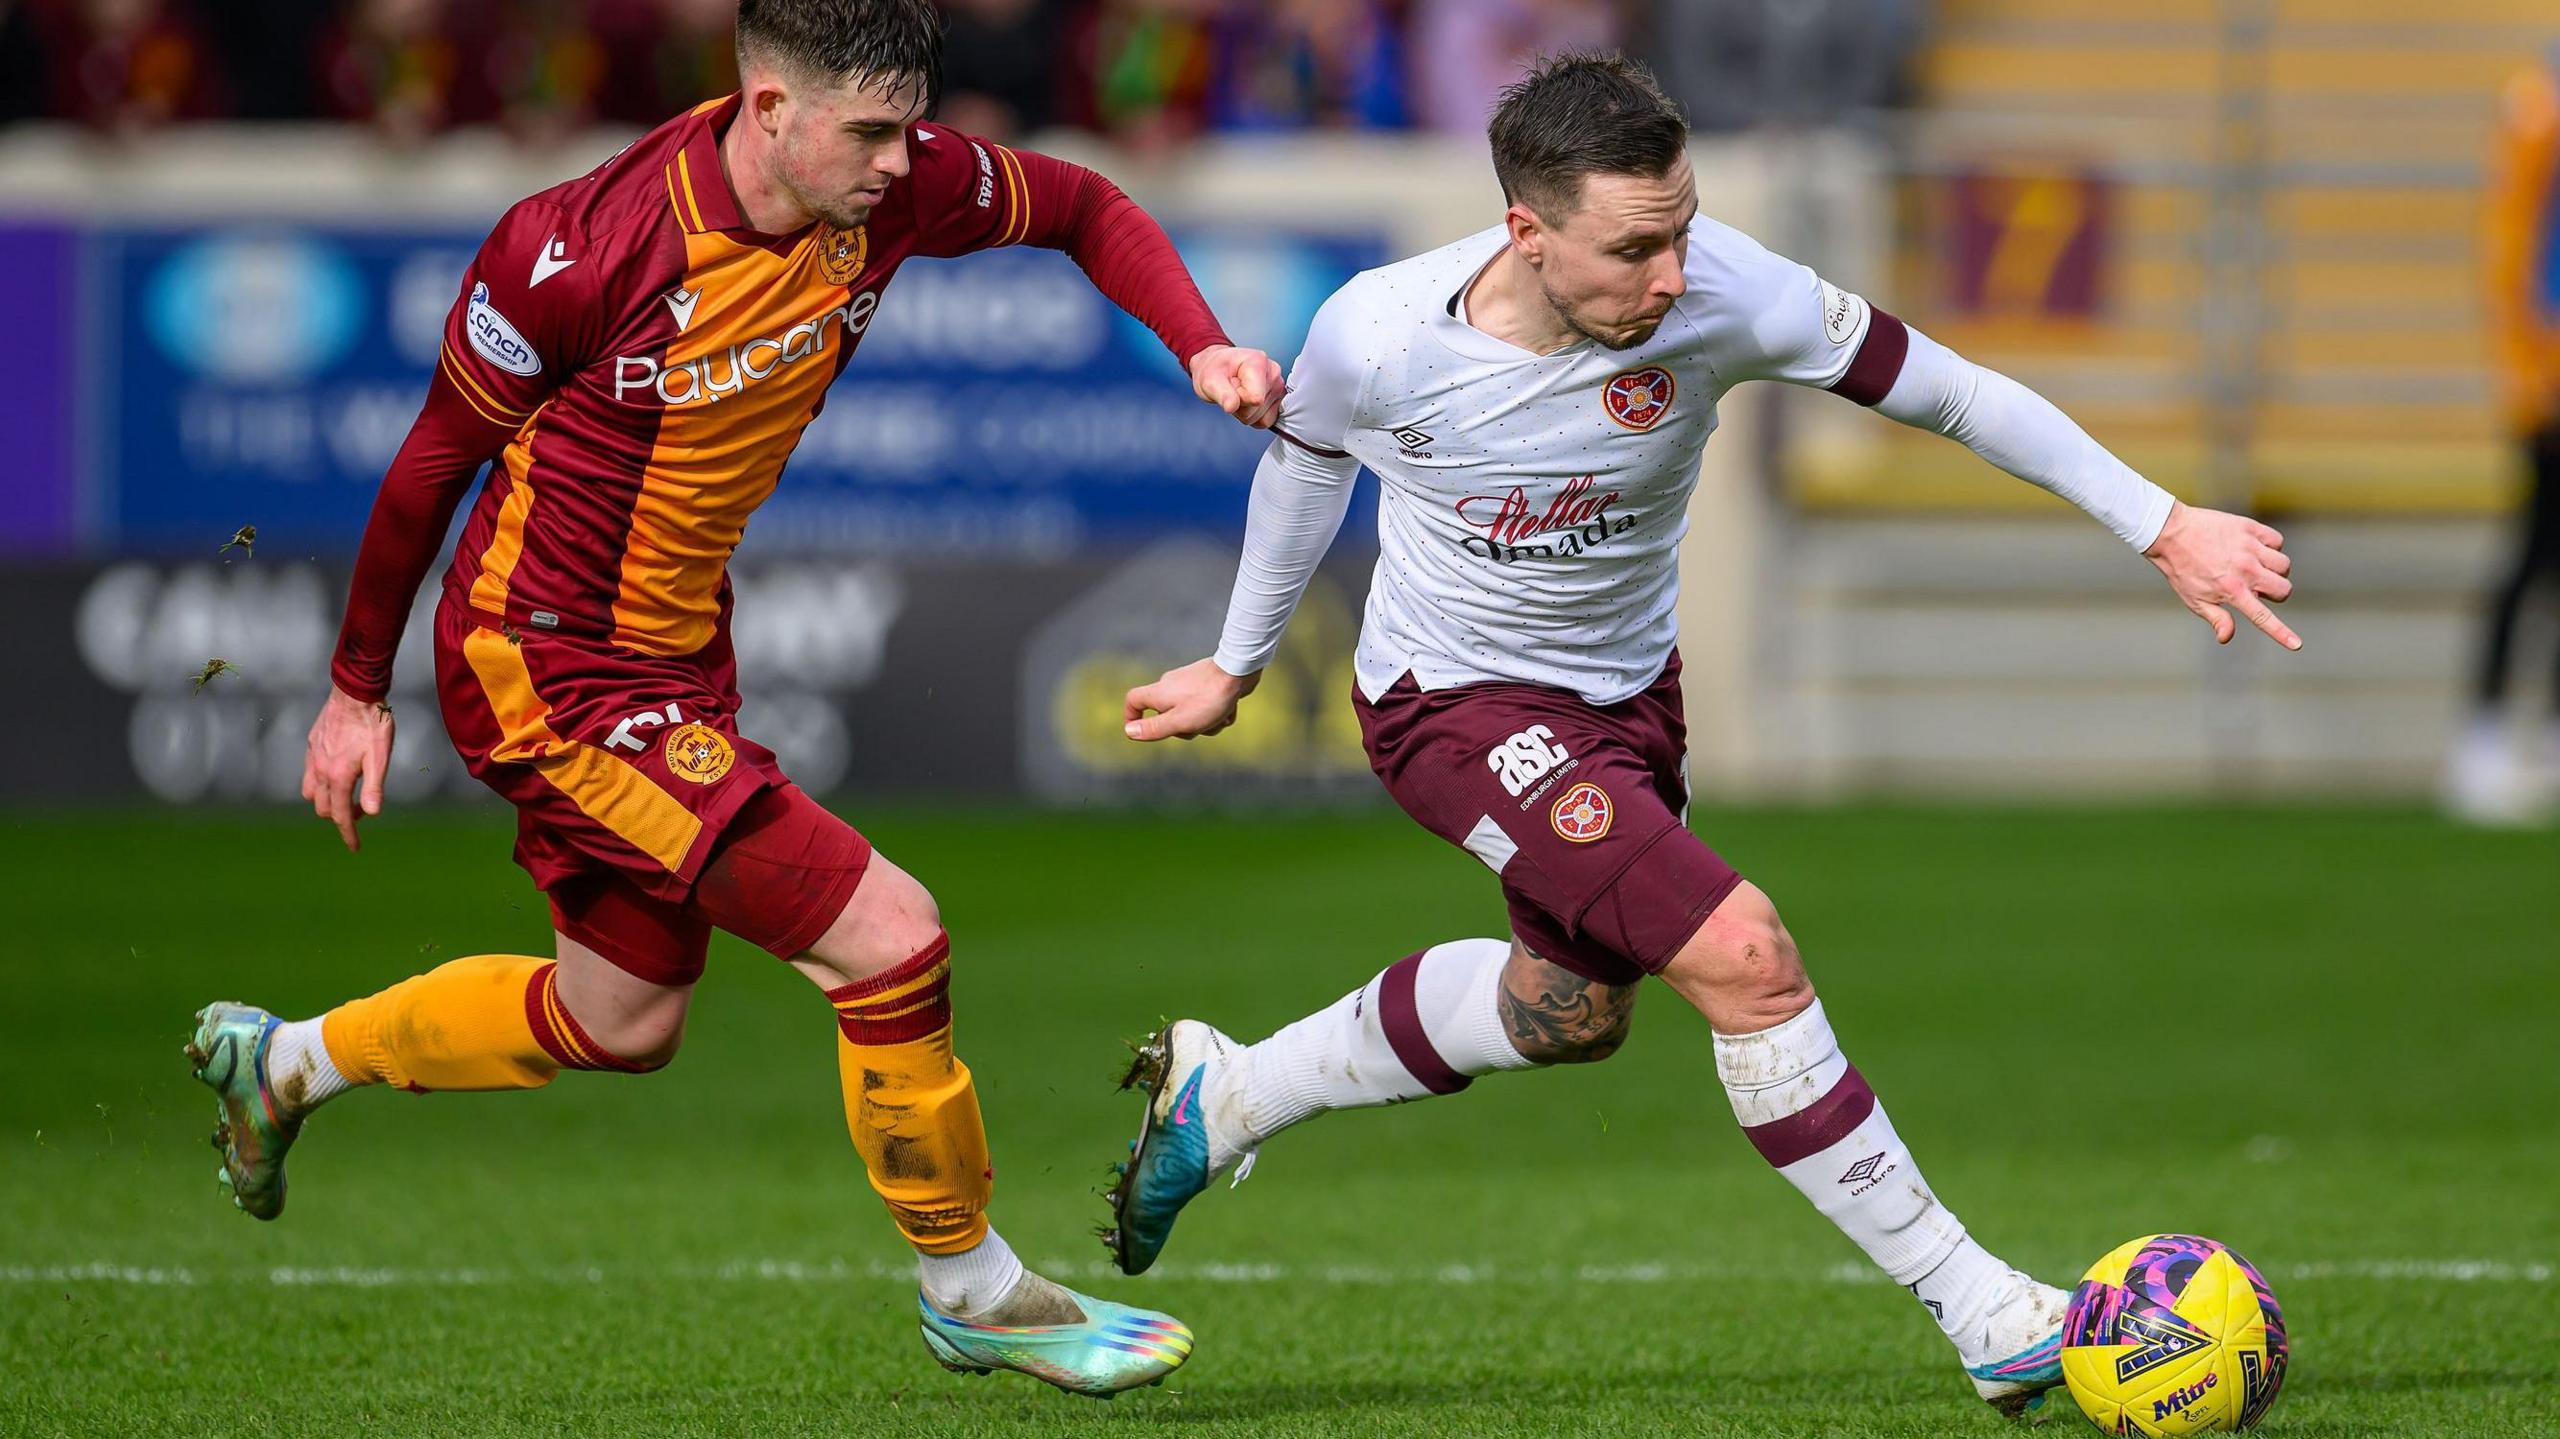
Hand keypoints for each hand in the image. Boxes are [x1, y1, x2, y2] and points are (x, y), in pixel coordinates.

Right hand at [302, 685, 396, 850]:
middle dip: (340, 815)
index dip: (349, 833)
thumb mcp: (380, 756)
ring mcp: (313, 757)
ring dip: (327, 800)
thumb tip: (371, 814)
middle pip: (324, 808)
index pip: (340, 815)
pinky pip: (308, 774)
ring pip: (311, 794)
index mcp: (339, 775)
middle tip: (362, 809)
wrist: (355, 692)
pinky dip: (319, 784)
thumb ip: (374, 787)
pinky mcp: (311, 746)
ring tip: (348, 793)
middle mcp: (320, 769)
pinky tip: (336, 775)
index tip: (355, 847)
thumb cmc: (373, 724)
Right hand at [1124, 657, 1260, 741]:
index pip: (1133, 700)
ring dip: (1207, 722)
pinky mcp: (1207, 682)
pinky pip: (1207, 705)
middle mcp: (1170, 684)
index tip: (1140, 730)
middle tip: (1199, 726)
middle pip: (1167, 714)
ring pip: (1191, 713)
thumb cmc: (1208, 699)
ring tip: (1221, 716)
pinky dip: (1218, 712)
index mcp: (1159, 692)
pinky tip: (1230, 709)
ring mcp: (1189, 682)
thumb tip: (1129, 732)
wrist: (1239, 670)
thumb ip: (1153, 728)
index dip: (1131, 716)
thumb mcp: (1178, 721)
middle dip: (1185, 728)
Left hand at [1189, 345, 1283, 428]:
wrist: (1220, 370)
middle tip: (1233, 391)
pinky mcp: (1280, 401)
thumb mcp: (1210, 380)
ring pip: (1262, 418)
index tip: (1230, 386)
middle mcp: (1273, 372)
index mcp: (1258, 361)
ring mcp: (1278, 387)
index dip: (1237, 398)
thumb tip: (1231, 406)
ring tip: (1239, 395)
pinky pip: (1267, 421)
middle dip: (1241, 406)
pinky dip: (1254, 417)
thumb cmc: (1216, 371)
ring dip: (1246, 411)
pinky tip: (1247, 402)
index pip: (1253, 397)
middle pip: (1257, 408)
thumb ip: (1220, 392)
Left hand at [2143, 501, 2300, 649]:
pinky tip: (2254, 548)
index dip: (2282, 633)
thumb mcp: (2194, 599)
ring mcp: (2249, 548)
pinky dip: (2271, 546)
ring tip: (2255, 566)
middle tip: (2257, 587)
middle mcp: (2245, 570)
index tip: (2296, 645)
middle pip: (2284, 589)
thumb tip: (2227, 637)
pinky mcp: (2250, 528)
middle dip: (2276, 592)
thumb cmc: (2182, 569)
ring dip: (2275, 569)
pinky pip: (2278, 541)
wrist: (2170, 532)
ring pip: (2284, 565)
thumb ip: (2216, 618)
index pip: (2263, 617)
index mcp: (2232, 591)